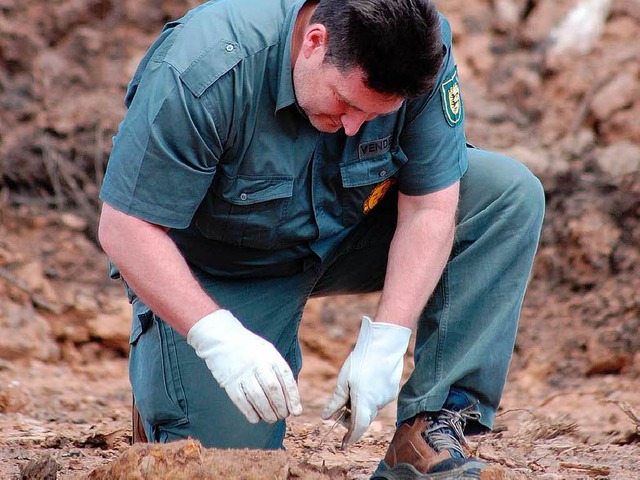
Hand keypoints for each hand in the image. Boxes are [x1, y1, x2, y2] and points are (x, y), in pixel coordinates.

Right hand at [187, 309, 302, 423]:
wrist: (221, 338)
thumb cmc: (249, 349)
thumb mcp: (267, 352)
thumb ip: (278, 370)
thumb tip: (290, 397)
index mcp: (270, 355)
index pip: (286, 378)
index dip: (293, 396)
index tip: (296, 411)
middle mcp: (257, 363)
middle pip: (273, 389)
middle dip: (280, 406)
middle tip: (283, 415)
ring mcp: (242, 372)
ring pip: (258, 397)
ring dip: (267, 412)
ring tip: (272, 419)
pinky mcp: (229, 381)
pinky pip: (241, 400)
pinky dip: (250, 412)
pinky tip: (256, 419)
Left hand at [322, 316, 410, 446]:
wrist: (385, 345)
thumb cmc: (361, 360)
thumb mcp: (344, 380)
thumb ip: (336, 401)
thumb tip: (327, 417)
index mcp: (363, 402)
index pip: (357, 428)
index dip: (350, 438)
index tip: (343, 445)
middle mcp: (377, 404)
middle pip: (362, 419)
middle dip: (350, 420)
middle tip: (338, 412)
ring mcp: (386, 398)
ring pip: (369, 409)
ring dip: (358, 407)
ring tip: (350, 391)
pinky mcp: (391, 391)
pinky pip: (377, 401)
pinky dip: (367, 399)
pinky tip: (363, 385)